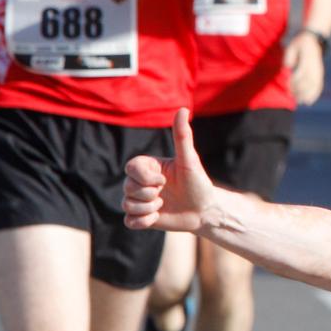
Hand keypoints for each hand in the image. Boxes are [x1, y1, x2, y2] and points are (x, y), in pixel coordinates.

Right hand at [124, 108, 215, 232]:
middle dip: (149, 194)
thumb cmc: (198, 182)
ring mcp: (140, 200)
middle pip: (127, 187)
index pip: (130, 167)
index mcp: (149, 167)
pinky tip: (158, 218)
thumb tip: (182, 109)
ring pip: (127, 205)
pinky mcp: (141, 218)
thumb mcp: (190, 160)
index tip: (164, 181)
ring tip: (164, 205)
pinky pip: (129, 221)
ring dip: (148, 208)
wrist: (204, 210)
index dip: (146, 177)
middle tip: (166, 194)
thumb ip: (182, 136)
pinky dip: (143, 221)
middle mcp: (141, 182)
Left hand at [286, 31, 326, 105]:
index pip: (300, 74)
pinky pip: (319, 85)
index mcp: (307, 60)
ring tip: (302, 102)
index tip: (288, 89)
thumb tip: (288, 67)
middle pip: (308, 82)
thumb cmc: (300, 43)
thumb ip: (290, 56)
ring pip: (315, 85)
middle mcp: (314, 67)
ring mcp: (318, 70)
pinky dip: (315, 94)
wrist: (313, 39)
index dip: (294, 83)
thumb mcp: (292, 46)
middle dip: (301, 91)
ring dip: (308, 95)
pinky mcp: (320, 73)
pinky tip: (310, 101)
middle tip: (294, 99)